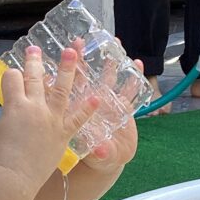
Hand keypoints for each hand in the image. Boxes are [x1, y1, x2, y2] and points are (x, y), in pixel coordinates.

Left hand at [0, 46, 97, 196]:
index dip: (90, 106)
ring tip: (33, 50)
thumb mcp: (46, 161)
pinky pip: (14, 82)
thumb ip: (45, 147)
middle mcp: (52, 118)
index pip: (80, 117)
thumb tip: (34, 144)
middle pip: (63, 89)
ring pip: (36, 79)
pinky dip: (11, 75)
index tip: (99, 96)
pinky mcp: (17, 106)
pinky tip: (9, 72)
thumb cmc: (28, 176)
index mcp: (62, 134)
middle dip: (69, 68)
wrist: (16, 178)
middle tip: (72, 51)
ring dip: (34, 62)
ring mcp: (36, 109)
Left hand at [79, 52, 141, 171]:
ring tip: (114, 43)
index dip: (67, 73)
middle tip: (82, 40)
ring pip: (109, 78)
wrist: (110, 160)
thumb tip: (100, 149)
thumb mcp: (97, 156)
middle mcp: (93, 103)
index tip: (62, 58)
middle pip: (88, 77)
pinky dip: (134, 77)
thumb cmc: (96, 158)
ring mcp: (109, 103)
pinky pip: (129, 90)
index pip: (71, 88)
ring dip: (111, 62)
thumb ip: (99, 152)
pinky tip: (137, 64)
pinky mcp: (124, 107)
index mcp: (81, 112)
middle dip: (85, 58)